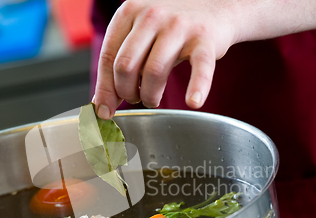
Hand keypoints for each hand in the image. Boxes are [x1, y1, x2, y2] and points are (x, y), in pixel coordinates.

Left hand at [93, 0, 236, 118]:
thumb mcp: (139, 35)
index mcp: (129, 12)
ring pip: (154, 71)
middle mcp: (152, 15)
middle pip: (126, 66)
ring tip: (153, 99)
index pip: (108, 56)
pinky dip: (197, 87)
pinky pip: (199, 68)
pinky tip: (193, 101)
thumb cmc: (171, 26)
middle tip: (135, 98)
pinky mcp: (205, 39)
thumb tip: (101, 102)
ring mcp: (179, 26)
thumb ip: (119, 62)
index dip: (105, 89)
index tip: (104, 110)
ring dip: (150, 95)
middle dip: (126, 92)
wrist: (214, 6)